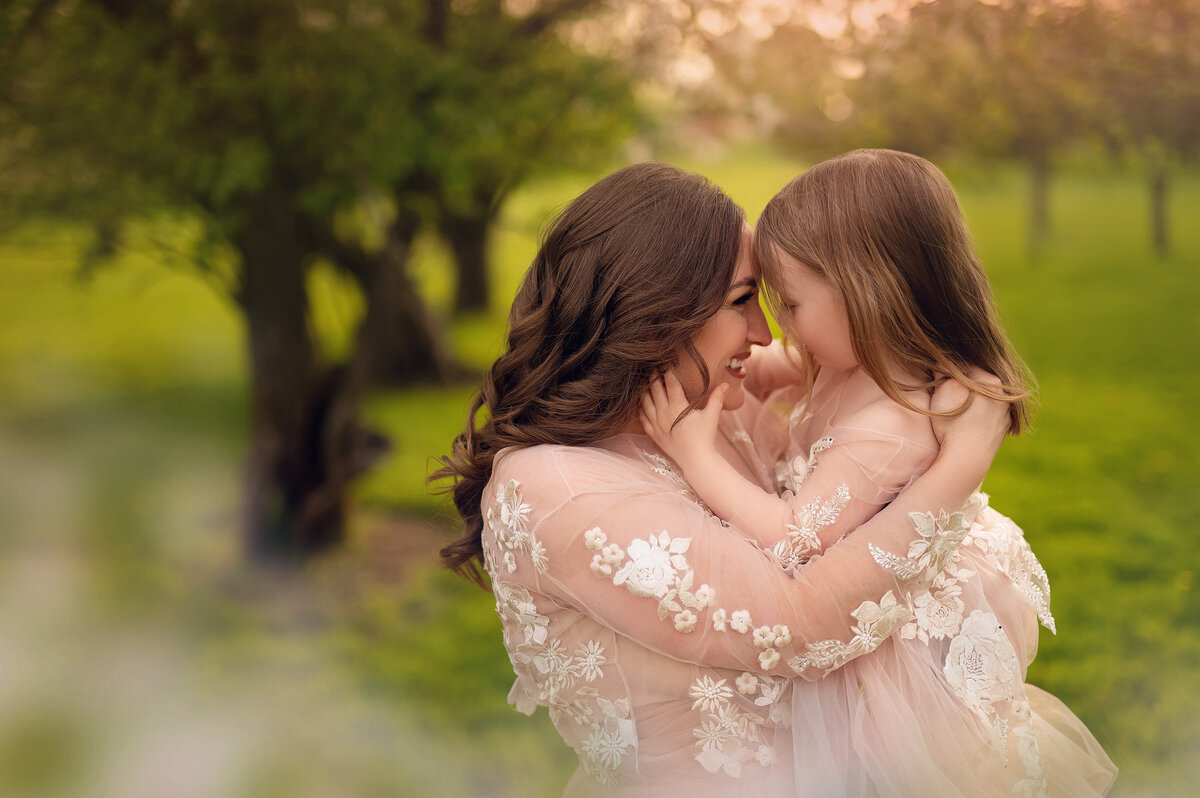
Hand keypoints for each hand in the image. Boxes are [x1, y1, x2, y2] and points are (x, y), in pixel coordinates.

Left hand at [639, 371, 727, 468]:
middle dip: (654, 377)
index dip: (667, 371)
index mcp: (677, 406)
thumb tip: (726, 384)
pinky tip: (642, 402)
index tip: (666, 363)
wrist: (696, 460)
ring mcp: (656, 424)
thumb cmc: (705, 437)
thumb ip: (717, 398)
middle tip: (654, 368)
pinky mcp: (653, 434)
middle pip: (654, 389)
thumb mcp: (712, 416)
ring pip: (645, 401)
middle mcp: (663, 413)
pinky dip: (641, 408)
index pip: (669, 383)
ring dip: (645, 390)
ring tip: (647, 382)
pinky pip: (642, 417)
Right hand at [929, 370, 1008, 484]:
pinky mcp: (1002, 430)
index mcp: (992, 381)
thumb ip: (944, 370)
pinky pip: (988, 416)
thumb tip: (942, 359)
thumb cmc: (952, 424)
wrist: (967, 460)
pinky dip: (978, 416)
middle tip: (945, 395)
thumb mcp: (943, 391)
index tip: (936, 378)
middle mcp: (1004, 396)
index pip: (965, 366)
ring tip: (955, 410)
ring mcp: (1005, 414)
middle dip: (962, 385)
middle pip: (977, 382)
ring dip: (972, 400)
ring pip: (984, 399)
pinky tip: (966, 422)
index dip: (948, 371)